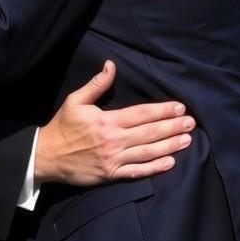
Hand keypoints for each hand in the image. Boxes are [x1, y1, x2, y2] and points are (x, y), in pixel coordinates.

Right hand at [34, 61, 194, 185]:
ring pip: (148, 152)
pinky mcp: (112, 175)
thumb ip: (96, 85)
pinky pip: (138, 172)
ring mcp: (114, 159)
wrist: (47, 156)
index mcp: (107, 121)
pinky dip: (155, 168)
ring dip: (170, 146)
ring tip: (187, 140)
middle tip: (192, 123)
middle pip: (150, 133)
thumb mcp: (76, 100)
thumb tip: (111, 66)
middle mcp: (114, 140)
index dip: (162, 110)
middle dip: (172, 127)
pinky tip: (171, 162)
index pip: (141, 114)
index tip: (179, 107)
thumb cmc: (63, 126)